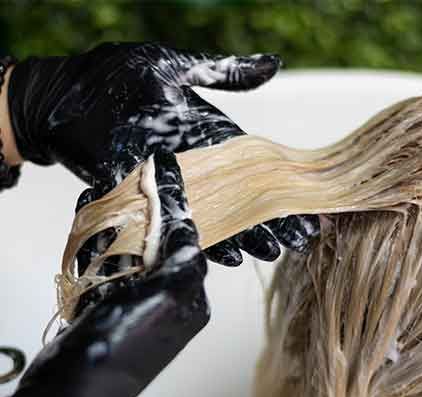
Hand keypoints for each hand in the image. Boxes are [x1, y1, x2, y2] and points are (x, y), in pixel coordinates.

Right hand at [0, 149, 207, 396]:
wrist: (76, 387)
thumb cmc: (126, 341)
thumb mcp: (168, 297)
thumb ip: (186, 262)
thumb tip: (192, 232)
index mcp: (190, 300)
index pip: (186, 248)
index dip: (171, 216)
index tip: (158, 183)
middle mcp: (167, 303)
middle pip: (154, 251)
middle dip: (138, 223)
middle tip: (122, 194)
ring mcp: (134, 309)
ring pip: (125, 260)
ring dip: (111, 235)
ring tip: (97, 206)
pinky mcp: (104, 313)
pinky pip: (102, 276)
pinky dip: (92, 257)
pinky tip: (84, 239)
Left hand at [8, 41, 319, 264]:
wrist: (66, 97)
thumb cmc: (118, 77)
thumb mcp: (176, 69)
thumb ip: (222, 73)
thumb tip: (275, 64)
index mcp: (212, 139)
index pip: (256, 169)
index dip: (280, 189)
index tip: (305, 207)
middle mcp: (200, 169)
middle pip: (243, 201)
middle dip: (271, 221)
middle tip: (299, 240)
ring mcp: (176, 188)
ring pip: (218, 219)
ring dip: (245, 238)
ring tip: (269, 254)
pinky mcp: (149, 203)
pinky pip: (181, 229)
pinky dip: (203, 242)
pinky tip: (228, 257)